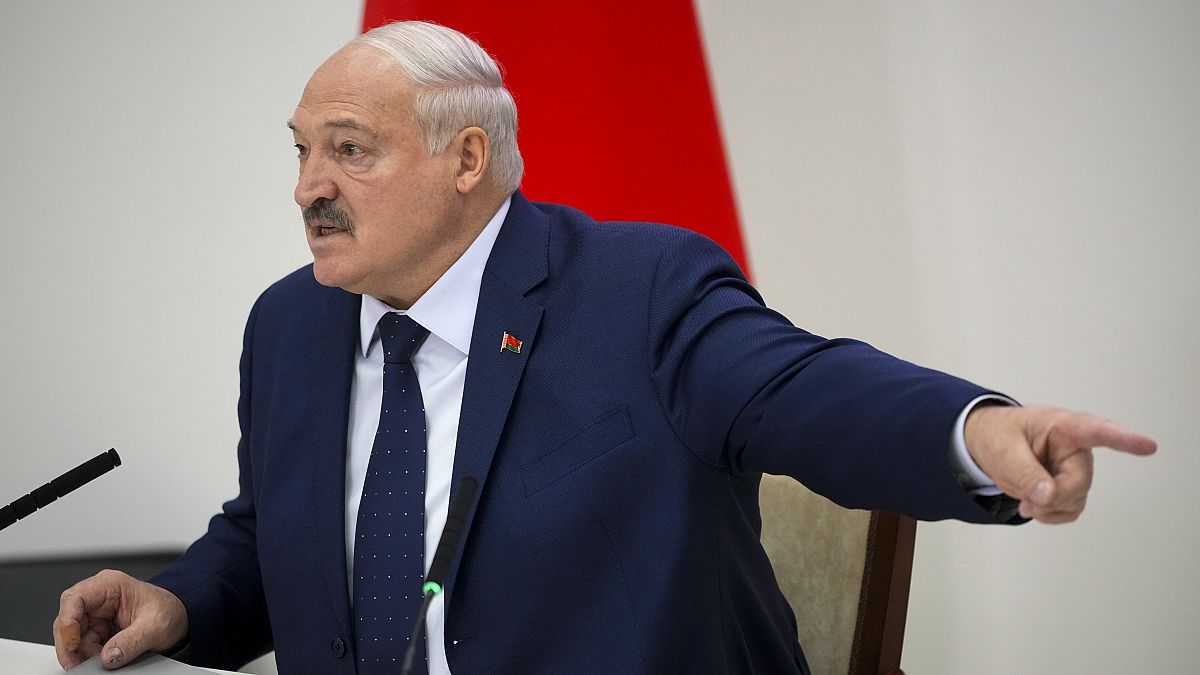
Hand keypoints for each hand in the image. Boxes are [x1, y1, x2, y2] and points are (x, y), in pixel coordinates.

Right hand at [54, 569, 187, 669]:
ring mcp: (96, 614)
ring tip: (101, 662)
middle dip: (71, 645)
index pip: (74, 599)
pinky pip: (84, 645)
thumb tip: (108, 656)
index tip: (72, 646)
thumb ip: (131, 641)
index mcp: (109, 585)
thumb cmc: (168, 611)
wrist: (179, 618)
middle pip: (68, 621)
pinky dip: (89, 656)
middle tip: (78, 665)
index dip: (67, 623)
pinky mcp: (98, 629)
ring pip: (73, 636)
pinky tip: (103, 660)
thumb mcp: (155, 626)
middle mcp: (98, 597)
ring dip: (81, 653)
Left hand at [963, 405, 1156, 523]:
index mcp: (1063, 427)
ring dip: (1048, 508)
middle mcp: (1076, 448)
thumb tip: (1048, 496)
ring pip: (1075, 500)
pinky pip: (1070, 510)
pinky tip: (1034, 506)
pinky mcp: (1070, 487)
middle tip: (1026, 498)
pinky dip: (1050, 514)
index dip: (1124, 440)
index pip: (1098, 432)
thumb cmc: (998, 435)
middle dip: (1052, 496)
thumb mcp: (1002, 449)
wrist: (988, 444)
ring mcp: (1075, 469)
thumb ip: (1024, 472)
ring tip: (1025, 498)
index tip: (1148, 445)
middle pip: (1079, 482)